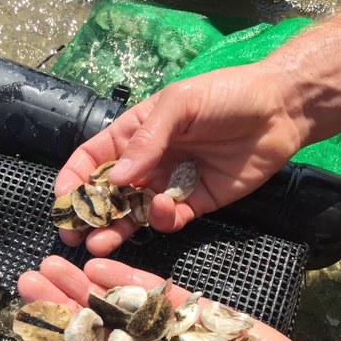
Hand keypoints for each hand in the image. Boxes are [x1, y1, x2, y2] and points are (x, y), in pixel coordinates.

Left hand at [18, 256, 340, 340]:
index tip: (26, 323)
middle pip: (94, 334)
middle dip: (60, 308)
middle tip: (29, 280)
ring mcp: (171, 340)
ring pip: (118, 310)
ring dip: (84, 288)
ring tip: (53, 264)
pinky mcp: (199, 318)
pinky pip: (157, 296)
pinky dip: (129, 281)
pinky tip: (100, 266)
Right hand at [55, 61, 305, 255]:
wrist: (279, 111)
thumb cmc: (225, 96)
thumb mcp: (179, 105)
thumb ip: (146, 140)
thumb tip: (113, 178)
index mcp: (134, 134)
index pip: (93, 159)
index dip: (74, 178)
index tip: (62, 200)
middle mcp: (146, 163)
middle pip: (107, 194)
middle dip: (89, 215)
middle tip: (73, 236)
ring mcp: (167, 186)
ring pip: (133, 214)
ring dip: (115, 229)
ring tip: (100, 244)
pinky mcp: (192, 205)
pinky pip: (168, 220)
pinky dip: (160, 220)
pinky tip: (161, 210)